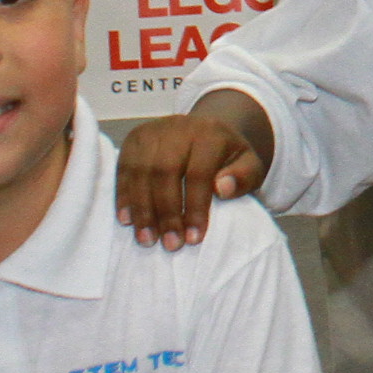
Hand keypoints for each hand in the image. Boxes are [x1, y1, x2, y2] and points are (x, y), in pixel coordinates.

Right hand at [114, 106, 267, 248]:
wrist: (207, 131)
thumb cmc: (228, 157)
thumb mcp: (248, 165)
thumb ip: (243, 177)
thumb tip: (222, 189)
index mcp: (210, 133)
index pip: (198, 172)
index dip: (194, 207)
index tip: (193, 238)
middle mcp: (179, 127)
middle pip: (165, 171)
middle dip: (166, 213)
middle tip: (170, 244)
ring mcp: (154, 131)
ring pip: (141, 171)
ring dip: (142, 209)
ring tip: (147, 239)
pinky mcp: (135, 138)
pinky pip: (123, 168)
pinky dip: (124, 196)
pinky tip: (127, 220)